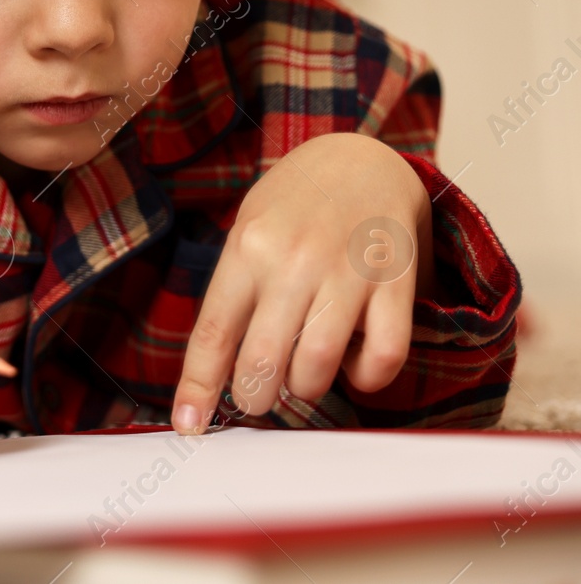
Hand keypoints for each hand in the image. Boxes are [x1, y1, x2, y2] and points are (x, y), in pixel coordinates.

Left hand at [172, 133, 432, 433]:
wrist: (361, 158)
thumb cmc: (294, 205)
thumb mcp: (248, 231)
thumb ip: (234, 293)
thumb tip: (215, 369)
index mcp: (247, 247)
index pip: (213, 332)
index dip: (198, 385)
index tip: (187, 425)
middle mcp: (293, 260)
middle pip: (261, 359)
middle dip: (253, 398)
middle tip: (256, 398)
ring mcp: (347, 271)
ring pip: (317, 365)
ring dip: (305, 389)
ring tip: (301, 377)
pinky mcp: (396, 281)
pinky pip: (383, 355)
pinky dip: (366, 378)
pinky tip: (353, 365)